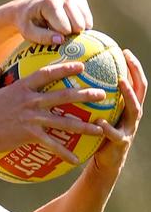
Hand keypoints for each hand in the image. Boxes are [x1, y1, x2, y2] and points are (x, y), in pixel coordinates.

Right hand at [0, 61, 104, 163]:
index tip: (81, 67)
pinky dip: (64, 153)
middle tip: (102, 95)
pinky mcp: (30, 134)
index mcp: (21, 87)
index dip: (65, 68)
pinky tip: (76, 160)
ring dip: (84, 125)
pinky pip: (52, 144)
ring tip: (101, 128)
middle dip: (85, 94)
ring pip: (64, 121)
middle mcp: (30, 100)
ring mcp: (32, 118)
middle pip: (63, 95)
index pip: (48, 74)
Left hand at [13, 0, 92, 44]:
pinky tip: (68, 25)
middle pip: (78, 25)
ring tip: (61, 28)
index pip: (65, 28)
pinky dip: (80, 26)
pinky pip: (88, 19)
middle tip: (56, 33)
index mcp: (51, 3)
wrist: (27, 8)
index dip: (59, 37)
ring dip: (75, 31)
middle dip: (69, 34)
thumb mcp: (28, 32)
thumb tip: (61, 40)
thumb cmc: (27, 23)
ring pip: (86, 23)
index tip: (49, 36)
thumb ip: (43, 37)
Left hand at [92, 49, 145, 172]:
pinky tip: (100, 122)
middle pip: (140, 90)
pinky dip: (108, 128)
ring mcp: (129, 128)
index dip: (132, 66)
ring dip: (128, 95)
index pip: (134, 82)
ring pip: (134, 109)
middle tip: (127, 59)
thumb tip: (71, 81)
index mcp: (126, 107)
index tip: (124, 50)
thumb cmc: (96, 134)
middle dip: (135, 73)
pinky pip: (115, 134)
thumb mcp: (97, 114)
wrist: (103, 161)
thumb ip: (91, 99)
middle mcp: (132, 115)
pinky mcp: (120, 143)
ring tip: (120, 83)